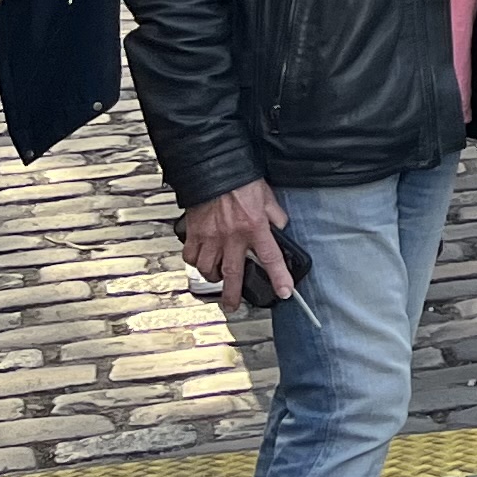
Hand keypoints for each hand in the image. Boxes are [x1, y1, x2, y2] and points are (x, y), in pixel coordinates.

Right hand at [181, 179, 291, 300]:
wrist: (212, 169)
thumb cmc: (240, 181)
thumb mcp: (268, 197)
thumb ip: (275, 216)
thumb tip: (280, 228)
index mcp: (254, 227)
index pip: (271, 257)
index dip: (279, 277)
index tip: (284, 292)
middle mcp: (232, 236)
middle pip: (232, 274)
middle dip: (233, 294)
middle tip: (232, 306)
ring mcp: (210, 237)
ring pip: (208, 268)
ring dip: (214, 276)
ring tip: (219, 277)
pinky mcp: (194, 233)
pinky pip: (191, 256)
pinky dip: (196, 262)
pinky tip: (201, 260)